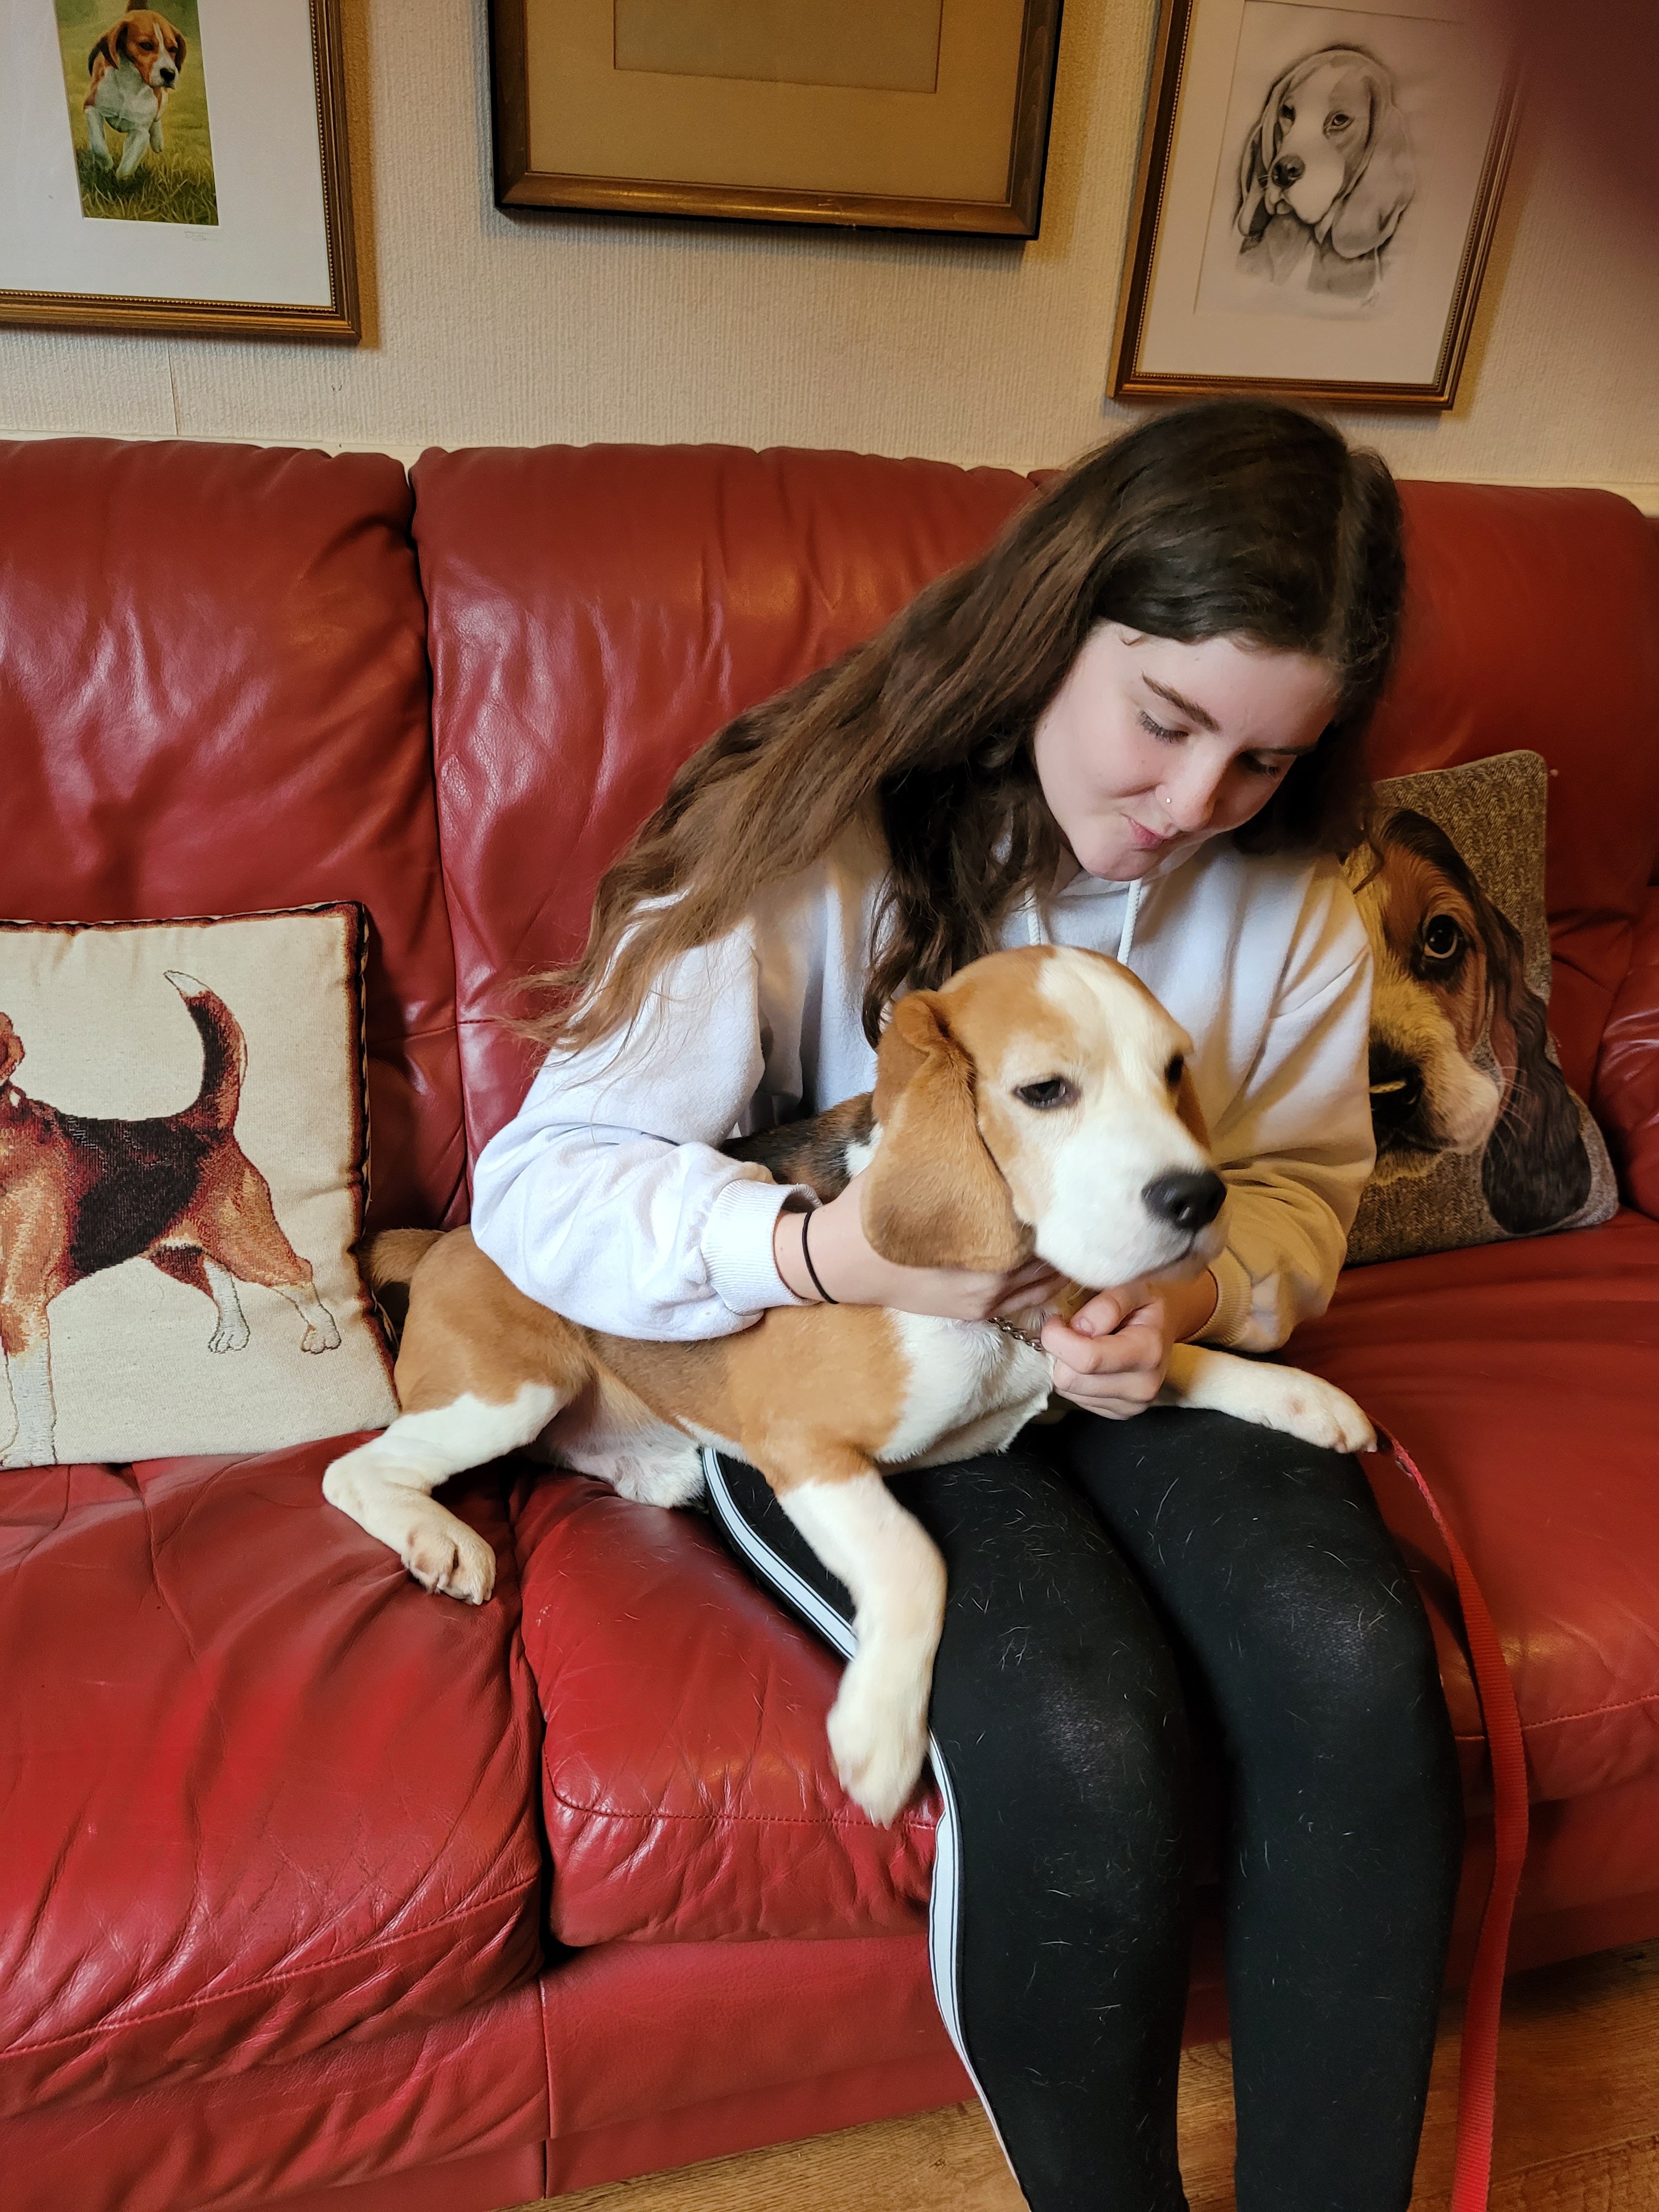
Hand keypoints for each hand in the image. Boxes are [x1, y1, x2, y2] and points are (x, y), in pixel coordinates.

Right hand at [773, 1170, 1068, 1320]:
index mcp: (985, 1236)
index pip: (1044, 1220)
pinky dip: (1047, 1282)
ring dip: (1060, 1257)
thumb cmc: (874, 1211)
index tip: (1071, 1174)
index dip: (1061, 1196)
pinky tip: (1055, 1260)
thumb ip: (955, 1143)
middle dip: (1065, 1227)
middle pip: (1054, 1252)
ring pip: (1047, 1281)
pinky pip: (1030, 1301)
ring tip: (1073, 1227)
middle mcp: (993, 1275)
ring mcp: (986, 1299)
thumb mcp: (913, 1165)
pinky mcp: (976, 1313)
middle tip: (1081, 1199)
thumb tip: (981, 1100)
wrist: (839, 1262)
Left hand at [1042, 1271, 1218, 1420]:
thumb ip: (1107, 1305)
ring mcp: (1131, 1406)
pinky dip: (1077, 1379)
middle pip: (1069, 1380)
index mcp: (1148, 1353)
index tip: (1057, 1320)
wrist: (1168, 1327)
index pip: (1086, 1358)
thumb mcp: (1134, 1288)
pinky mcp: (1119, 1414)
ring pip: (1067, 1391)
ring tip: (1088, 1346)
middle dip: (1061, 1353)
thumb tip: (1078, 1328)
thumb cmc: (1149, 1305)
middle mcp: (1142, 1387)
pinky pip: (1076, 1399)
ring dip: (1067, 1366)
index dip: (1058, 1338)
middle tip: (1073, 1332)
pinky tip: (1094, 1363)